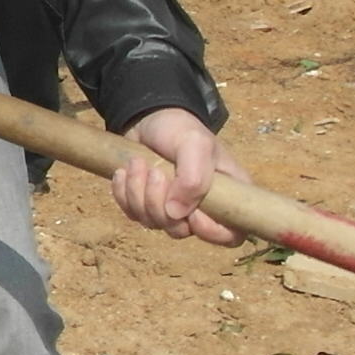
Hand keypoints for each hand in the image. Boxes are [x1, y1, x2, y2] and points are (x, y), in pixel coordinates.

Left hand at [111, 108, 247, 246]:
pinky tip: (123, 172)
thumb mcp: (195, 144)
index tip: (193, 211)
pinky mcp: (147, 205)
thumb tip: (177, 214)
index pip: (230, 235)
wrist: (149, 118)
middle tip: (155, 172)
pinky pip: (132, 214)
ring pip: (153, 223)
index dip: (210, 231)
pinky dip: (123, 194)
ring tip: (138, 163)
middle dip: (159, 203)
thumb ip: (194, 179)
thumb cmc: (180, 129)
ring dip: (138, 194)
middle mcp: (202, 208)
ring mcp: (173, 209)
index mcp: (227, 196)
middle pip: (181, 231)